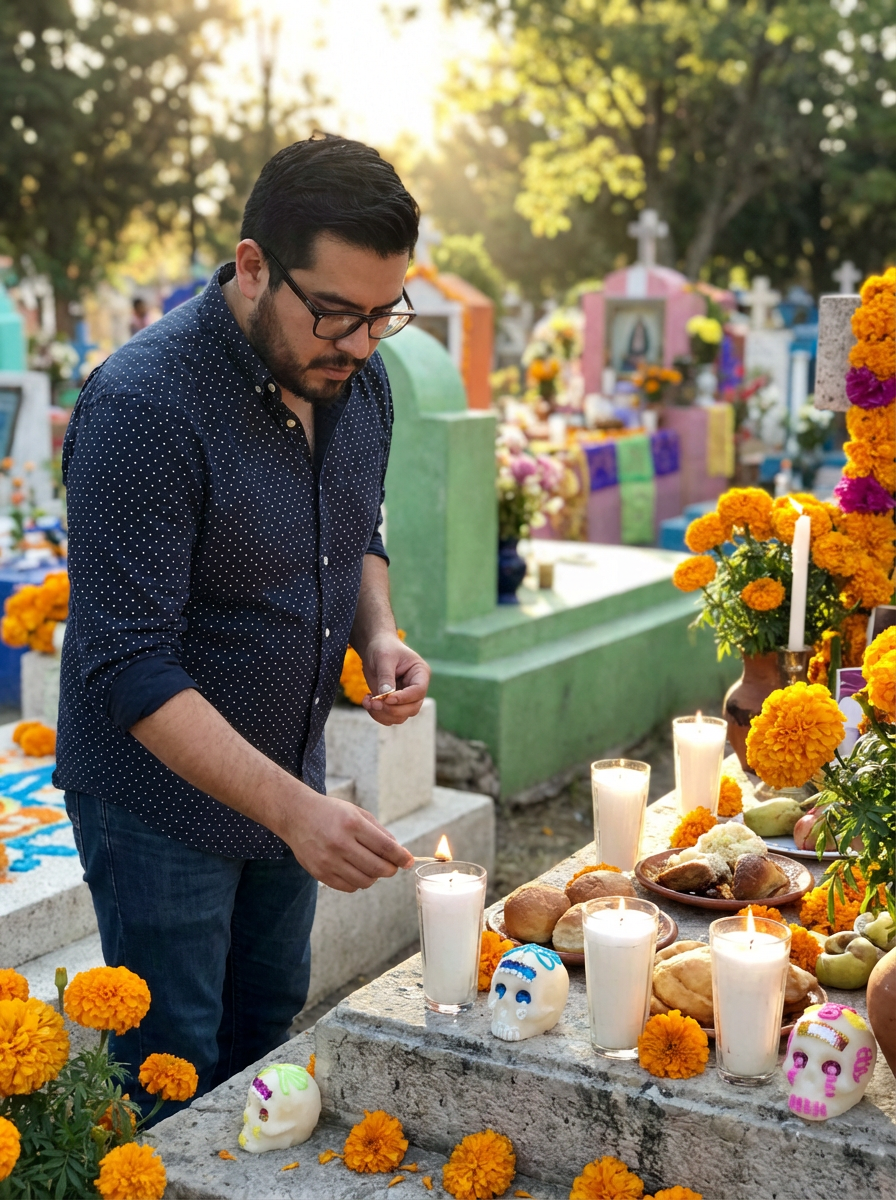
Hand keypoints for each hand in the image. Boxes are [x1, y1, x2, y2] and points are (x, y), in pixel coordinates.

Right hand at [281, 790, 413, 891]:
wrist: (297, 815)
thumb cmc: (331, 813)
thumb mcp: (357, 813)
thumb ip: (379, 832)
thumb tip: (399, 853)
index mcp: (352, 824)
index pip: (385, 847)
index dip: (401, 857)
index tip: (409, 861)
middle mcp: (340, 843)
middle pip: (377, 867)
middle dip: (391, 869)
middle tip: (392, 866)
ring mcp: (328, 860)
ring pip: (365, 880)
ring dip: (374, 876)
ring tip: (372, 867)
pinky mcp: (319, 873)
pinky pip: (349, 887)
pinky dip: (358, 882)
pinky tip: (357, 871)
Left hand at [360, 632, 430, 726]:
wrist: (374, 648)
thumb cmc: (383, 648)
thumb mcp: (384, 658)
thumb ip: (386, 676)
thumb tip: (386, 696)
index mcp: (420, 673)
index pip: (419, 691)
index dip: (404, 698)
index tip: (387, 699)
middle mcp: (416, 689)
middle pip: (412, 708)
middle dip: (392, 709)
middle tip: (374, 703)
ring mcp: (405, 698)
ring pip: (400, 717)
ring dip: (382, 714)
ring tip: (368, 701)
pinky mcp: (393, 704)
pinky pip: (388, 718)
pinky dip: (376, 715)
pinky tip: (367, 701)